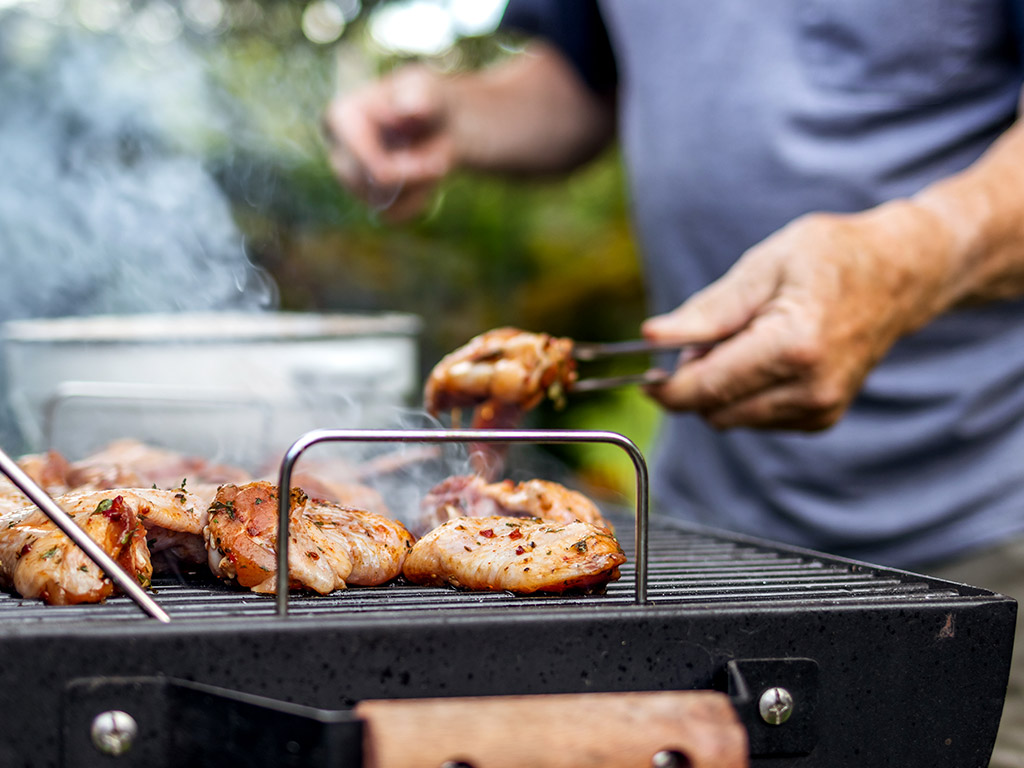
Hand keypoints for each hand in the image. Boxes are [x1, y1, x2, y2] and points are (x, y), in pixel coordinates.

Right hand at [323, 66, 454, 221]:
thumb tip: (410, 108)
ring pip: (383, 204)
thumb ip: (421, 97)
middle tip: (442, 166)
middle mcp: (337, 151)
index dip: (406, 171)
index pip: (367, 165)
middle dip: (414, 180)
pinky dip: (416, 203)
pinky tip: (424, 182)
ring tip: (433, 166)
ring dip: (417, 189)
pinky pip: (392, 216)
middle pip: (374, 188)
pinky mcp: (364, 198)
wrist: (438, 123)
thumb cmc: (429, 100)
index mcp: (339, 118)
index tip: (438, 164)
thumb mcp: (429, 90)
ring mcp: (348, 179)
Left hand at [641, 202, 951, 429]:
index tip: (646, 374)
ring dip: (720, 389)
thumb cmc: (828, 258)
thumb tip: (650, 337)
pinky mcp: (821, 419)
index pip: (705, 389)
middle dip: (695, 381)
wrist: (898, 275)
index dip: (666, 387)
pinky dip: (745, 394)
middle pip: (714, 411)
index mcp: (793, 346)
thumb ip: (706, 311)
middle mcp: (810, 389)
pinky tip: (766, 357)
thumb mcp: (761, 267)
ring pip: (731, 419)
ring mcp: (819, 409)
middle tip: (707, 337)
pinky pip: (755, 418)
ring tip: (745, 339)